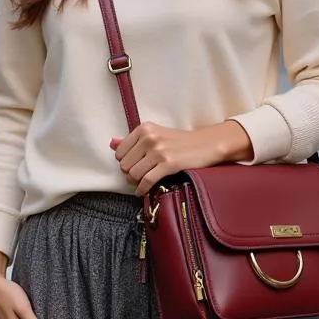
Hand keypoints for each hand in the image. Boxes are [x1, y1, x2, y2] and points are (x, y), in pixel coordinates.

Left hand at [110, 120, 252, 195]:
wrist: (206, 144)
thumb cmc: (180, 141)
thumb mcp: (156, 135)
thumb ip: (133, 140)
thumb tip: (112, 143)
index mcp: (144, 128)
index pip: (120, 152)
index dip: (125, 163)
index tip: (134, 166)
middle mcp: (149, 137)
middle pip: (125, 165)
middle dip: (130, 174)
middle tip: (138, 177)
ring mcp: (159, 150)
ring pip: (133, 174)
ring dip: (136, 183)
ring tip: (142, 183)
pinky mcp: (168, 163)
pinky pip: (146, 181)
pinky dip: (142, 189)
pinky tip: (144, 191)